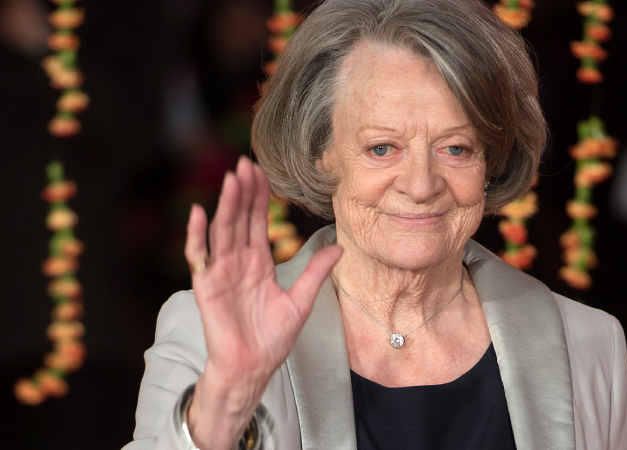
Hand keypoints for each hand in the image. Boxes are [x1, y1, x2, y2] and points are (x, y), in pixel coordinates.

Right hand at [183, 156, 341, 449]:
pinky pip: (199, 256)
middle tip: (245, 163)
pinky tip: (199, 213)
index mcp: (259, 263)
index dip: (260, 197)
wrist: (252, 367)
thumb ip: (315, 273)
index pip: (258, 222)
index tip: (262, 172)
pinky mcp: (206, 286)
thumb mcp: (301, 302)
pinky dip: (196, 235)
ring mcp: (220, 272)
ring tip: (231, 179)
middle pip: (240, 219)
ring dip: (225, 205)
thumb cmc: (272, 339)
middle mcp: (238, 262)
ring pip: (222, 231)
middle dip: (242, 191)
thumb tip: (339, 247)